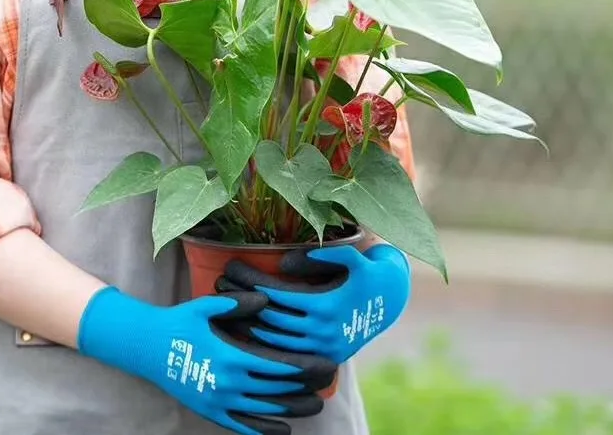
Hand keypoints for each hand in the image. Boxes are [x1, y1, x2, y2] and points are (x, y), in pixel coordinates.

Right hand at [77, 287, 336, 434]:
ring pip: (263, 410)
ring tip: (315, 405)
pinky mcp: (209, 411)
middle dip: (303, 386)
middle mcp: (226, 382)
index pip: (274, 364)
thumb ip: (237, 303)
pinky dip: (264, 429)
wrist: (147, 347)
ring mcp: (218, 401)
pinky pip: (242, 425)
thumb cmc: (179, 322)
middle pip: (274, 389)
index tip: (322, 363)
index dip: (300, 365)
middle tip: (327, 382)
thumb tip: (266, 299)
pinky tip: (283, 429)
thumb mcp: (206, 306)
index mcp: (229, 355)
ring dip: (290, 408)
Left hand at [215, 244, 410, 364]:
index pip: (276, 295)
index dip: (251, 281)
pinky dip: (266, 342)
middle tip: (220, 283)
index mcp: (324, 305)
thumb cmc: (367, 270)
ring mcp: (322, 348)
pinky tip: (249, 328)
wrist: (392, 299)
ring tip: (226, 305)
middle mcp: (321, 331)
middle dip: (242, 301)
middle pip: (269, 319)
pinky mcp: (325, 357)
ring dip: (248, 324)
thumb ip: (319, 256)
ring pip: (274, 341)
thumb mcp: (350, 257)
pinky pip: (288, 353)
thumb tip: (284, 262)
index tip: (230, 267)